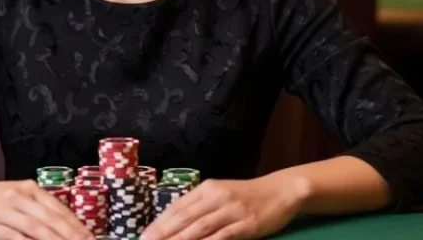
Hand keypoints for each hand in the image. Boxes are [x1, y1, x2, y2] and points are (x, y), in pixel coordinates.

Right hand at [0, 179, 92, 239]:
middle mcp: (20, 197)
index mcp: (31, 189)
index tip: (90, 237)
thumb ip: (39, 208)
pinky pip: (12, 236)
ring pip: (34, 227)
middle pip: (50, 218)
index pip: (58, 208)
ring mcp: (5, 210)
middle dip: (70, 234)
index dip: (75, 224)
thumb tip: (66, 226)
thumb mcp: (19, 196)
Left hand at [141, 176, 309, 239]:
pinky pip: (222, 236)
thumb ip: (200, 206)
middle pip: (183, 218)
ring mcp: (231, 209)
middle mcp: (215, 196)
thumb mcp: (221, 195)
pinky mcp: (246, 223)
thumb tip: (175, 222)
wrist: (280, 191)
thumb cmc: (248, 196)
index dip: (158, 224)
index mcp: (206, 188)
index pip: (176, 207)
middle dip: (161, 234)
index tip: (142, 237)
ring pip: (198, 228)